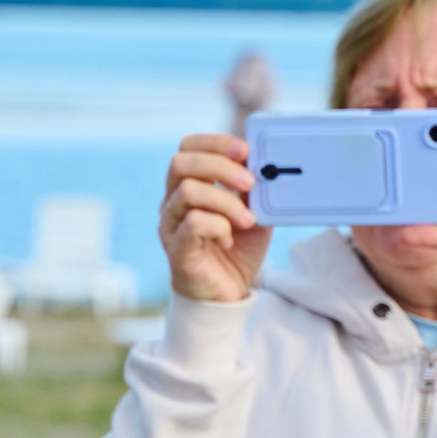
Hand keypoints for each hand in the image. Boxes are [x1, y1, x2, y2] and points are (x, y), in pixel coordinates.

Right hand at [161, 132, 272, 306]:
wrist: (227, 294)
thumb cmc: (236, 250)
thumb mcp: (253, 213)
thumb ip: (254, 191)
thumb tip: (265, 166)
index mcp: (189, 184)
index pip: (188, 147)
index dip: (215, 142)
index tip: (245, 150)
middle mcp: (173, 200)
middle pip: (181, 163)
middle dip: (220, 166)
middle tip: (250, 182)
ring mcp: (171, 224)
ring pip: (188, 192)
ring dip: (226, 201)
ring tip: (247, 220)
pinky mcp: (176, 247)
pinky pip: (193, 223)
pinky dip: (218, 226)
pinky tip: (229, 239)